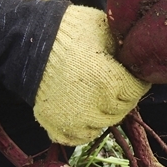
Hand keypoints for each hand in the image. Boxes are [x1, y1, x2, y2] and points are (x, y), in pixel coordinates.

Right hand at [33, 5, 149, 145]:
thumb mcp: (104, 29)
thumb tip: (135, 56)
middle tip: (117, 83)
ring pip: (104, 124)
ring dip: (106, 111)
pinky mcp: (56, 125)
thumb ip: (123, 47)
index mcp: (110, 82)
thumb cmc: (68, 30)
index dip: (138, 80)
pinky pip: (80, 137)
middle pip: (123, 108)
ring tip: (100, 95)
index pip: (137, 90)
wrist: (27, 41)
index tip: (134, 73)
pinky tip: (85, 111)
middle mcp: (95, 106)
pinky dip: (85, 127)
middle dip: (124, 95)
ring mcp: (74, 119)